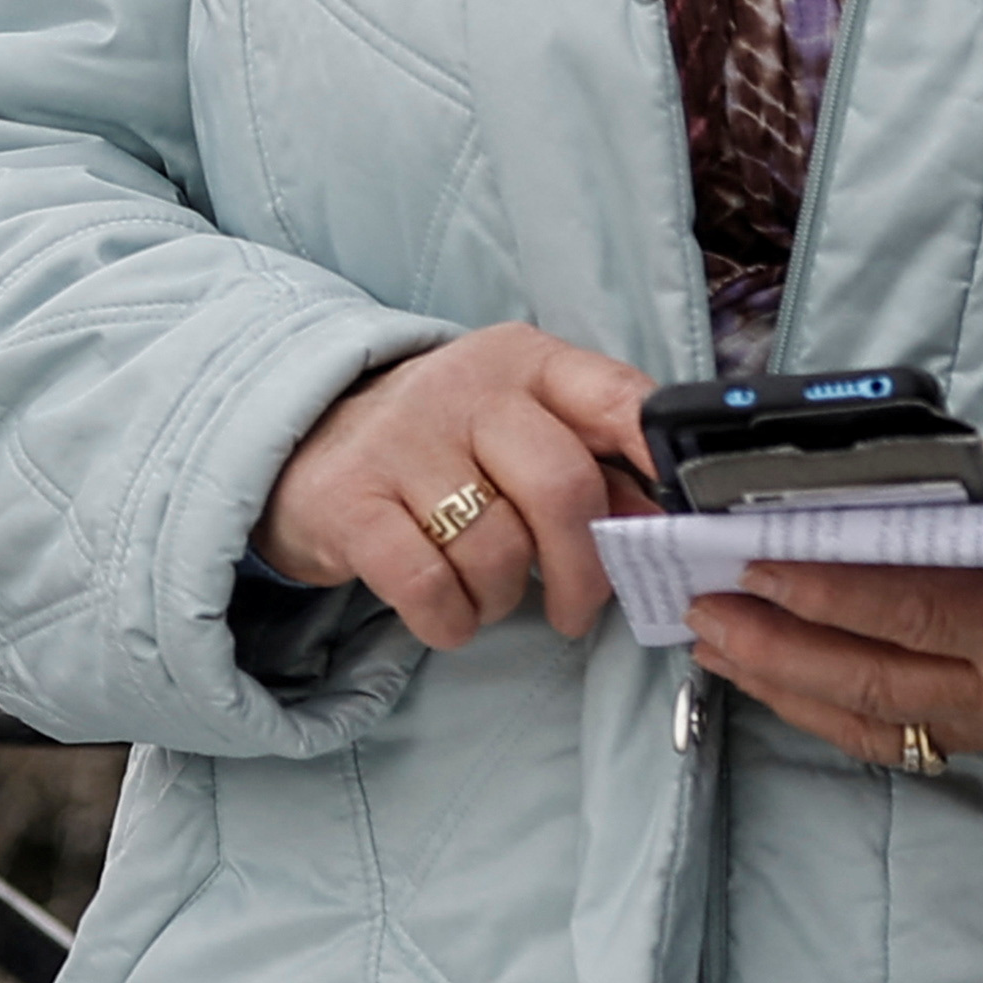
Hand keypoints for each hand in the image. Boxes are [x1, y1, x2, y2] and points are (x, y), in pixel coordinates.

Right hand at [257, 321, 657, 647]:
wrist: (298, 449)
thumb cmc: (434, 450)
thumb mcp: (513, 432)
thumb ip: (591, 463)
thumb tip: (662, 522)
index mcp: (521, 363)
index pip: (616, 399)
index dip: (661, 461)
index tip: (684, 517)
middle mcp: (462, 389)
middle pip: (562, 487)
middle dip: (584, 568)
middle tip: (576, 607)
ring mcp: (399, 442)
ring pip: (496, 548)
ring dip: (503, 598)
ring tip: (485, 595)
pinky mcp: (349, 501)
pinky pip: (428, 584)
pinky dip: (451, 619)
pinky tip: (448, 615)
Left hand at [689, 433, 982, 762]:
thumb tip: (942, 461)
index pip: (914, 608)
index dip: (825, 583)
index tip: (751, 557)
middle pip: (873, 681)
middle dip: (775, 646)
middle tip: (697, 608)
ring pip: (875, 719)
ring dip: (785, 684)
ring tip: (710, 642)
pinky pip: (900, 734)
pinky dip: (829, 710)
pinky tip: (776, 678)